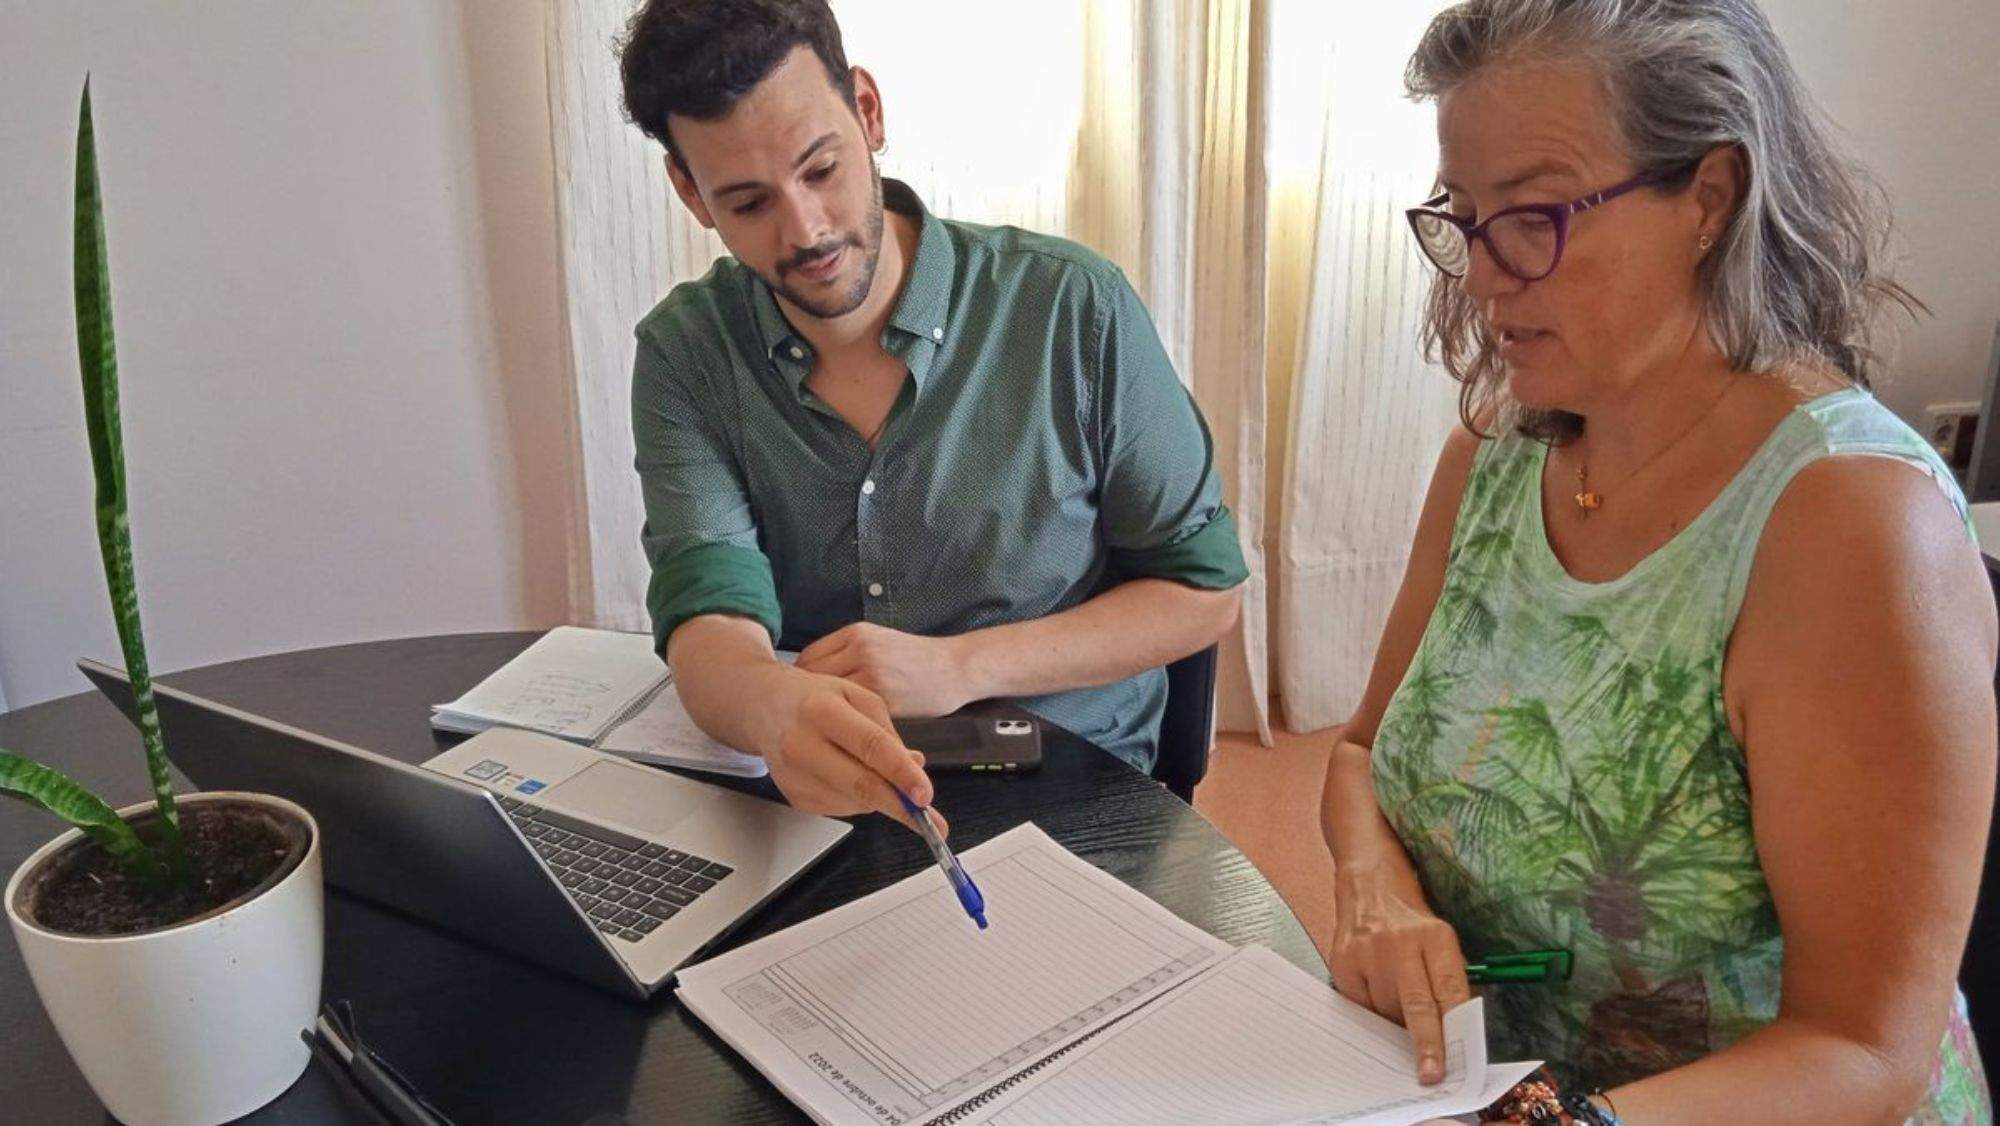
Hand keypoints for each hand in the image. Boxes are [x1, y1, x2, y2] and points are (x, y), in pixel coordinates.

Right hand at [761, 667, 947, 836]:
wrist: (764, 706)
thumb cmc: (815, 698)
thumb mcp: (856, 696)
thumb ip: (888, 731)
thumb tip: (914, 766)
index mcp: (822, 709)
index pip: (870, 746)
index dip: (901, 773)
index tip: (925, 794)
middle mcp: (802, 743)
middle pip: (860, 785)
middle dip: (900, 806)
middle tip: (929, 821)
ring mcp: (793, 774)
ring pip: (854, 802)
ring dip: (879, 797)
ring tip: (874, 770)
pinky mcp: (792, 796)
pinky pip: (840, 809)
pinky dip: (857, 799)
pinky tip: (848, 775)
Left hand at [795, 623, 974, 716]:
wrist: (956, 668)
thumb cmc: (917, 659)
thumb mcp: (880, 641)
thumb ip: (848, 654)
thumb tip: (813, 679)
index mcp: (856, 633)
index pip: (809, 658)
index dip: (801, 681)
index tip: (803, 698)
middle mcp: (860, 650)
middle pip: (811, 678)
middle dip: (807, 699)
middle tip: (809, 717)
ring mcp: (872, 674)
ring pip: (829, 699)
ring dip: (824, 715)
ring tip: (825, 727)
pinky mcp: (885, 698)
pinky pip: (853, 714)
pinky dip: (846, 725)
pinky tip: (848, 732)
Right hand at [1327, 867, 1470, 1085]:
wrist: (1369, 884)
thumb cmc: (1411, 919)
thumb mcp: (1441, 940)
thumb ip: (1446, 982)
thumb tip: (1449, 1034)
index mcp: (1435, 936)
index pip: (1449, 992)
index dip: (1451, 1031)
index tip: (1449, 1064)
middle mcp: (1400, 942)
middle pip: (1416, 1006)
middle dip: (1425, 1044)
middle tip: (1429, 1074)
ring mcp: (1367, 951)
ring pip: (1385, 1010)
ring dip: (1395, 1022)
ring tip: (1397, 1002)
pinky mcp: (1342, 962)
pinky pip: (1360, 1005)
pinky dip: (1372, 1010)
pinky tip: (1376, 991)